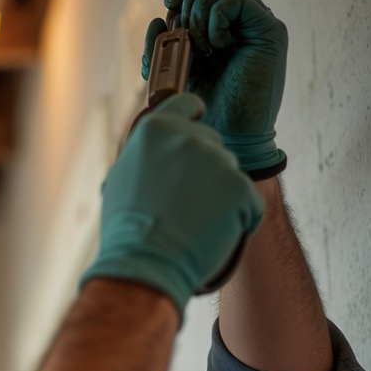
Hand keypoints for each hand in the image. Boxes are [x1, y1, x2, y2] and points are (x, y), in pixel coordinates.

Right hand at [80, 92, 263, 312]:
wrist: (145, 265)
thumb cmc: (127, 229)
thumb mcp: (122, 177)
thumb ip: (146, 153)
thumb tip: (158, 149)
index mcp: (157, 129)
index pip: (188, 105)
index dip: (192, 120)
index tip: (192, 135)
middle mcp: (190, 138)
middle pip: (212, 145)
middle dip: (204, 170)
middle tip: (184, 203)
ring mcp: (219, 163)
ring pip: (230, 175)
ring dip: (220, 197)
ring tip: (193, 224)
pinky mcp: (242, 189)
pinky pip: (249, 204)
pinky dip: (237, 221)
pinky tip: (212, 235)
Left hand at [143, 0, 287, 176]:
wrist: (230, 136)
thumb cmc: (205, 109)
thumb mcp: (174, 72)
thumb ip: (163, 48)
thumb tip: (158, 19)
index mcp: (221, 26)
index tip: (168, 3)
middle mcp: (242, 21)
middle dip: (187, 1)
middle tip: (183, 34)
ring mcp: (258, 24)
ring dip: (199, 11)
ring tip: (200, 47)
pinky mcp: (270, 31)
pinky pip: (235, 0)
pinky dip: (215, 19)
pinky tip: (216, 48)